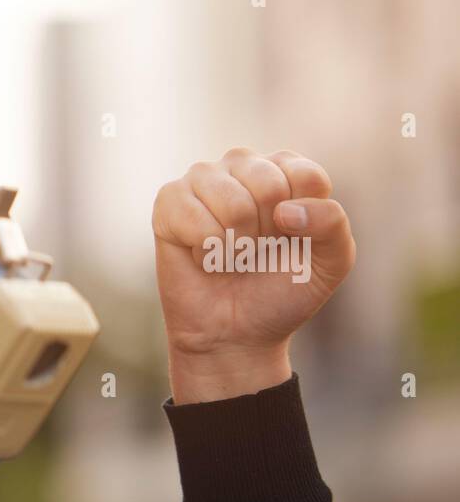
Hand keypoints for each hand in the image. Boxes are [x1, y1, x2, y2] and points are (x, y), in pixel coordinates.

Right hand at [153, 147, 355, 401]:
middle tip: (254, 254)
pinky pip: (189, 213)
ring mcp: (203, 180)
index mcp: (286, 171)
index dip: (301, 221)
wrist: (234, 335)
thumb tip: (283, 211)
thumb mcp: (331, 263)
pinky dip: (202, 248)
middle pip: (268, 184)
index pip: (305, 175)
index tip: (288, 245)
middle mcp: (243, 166)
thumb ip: (332, 224)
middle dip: (265, 234)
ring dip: (233, 245)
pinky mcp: (169, 201)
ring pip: (230, 200)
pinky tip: (201, 257)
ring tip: (227, 257)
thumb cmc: (280, 294)